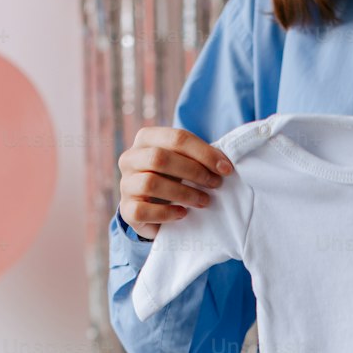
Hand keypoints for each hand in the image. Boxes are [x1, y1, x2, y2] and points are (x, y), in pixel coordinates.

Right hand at [117, 126, 233, 239]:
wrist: (151, 208)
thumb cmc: (172, 178)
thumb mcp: (183, 162)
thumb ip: (199, 157)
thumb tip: (225, 165)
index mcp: (146, 139)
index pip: (176, 138)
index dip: (204, 153)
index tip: (226, 169)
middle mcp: (130, 158)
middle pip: (160, 158)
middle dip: (193, 171)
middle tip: (215, 184)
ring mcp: (125, 184)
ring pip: (150, 183)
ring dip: (184, 193)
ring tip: (204, 201)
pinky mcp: (127, 210)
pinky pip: (142, 210)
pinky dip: (166, 213)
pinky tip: (183, 214)